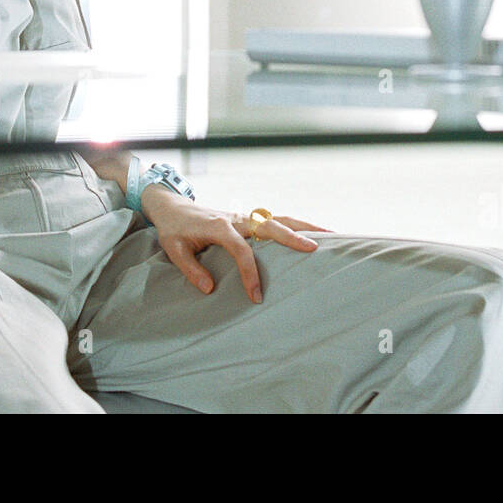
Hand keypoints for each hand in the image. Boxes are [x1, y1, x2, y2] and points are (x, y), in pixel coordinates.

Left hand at [141, 187, 331, 303]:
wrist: (172, 206)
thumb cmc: (174, 229)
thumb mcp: (174, 250)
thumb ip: (191, 270)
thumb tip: (210, 288)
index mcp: (220, 227)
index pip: (242, 250)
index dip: (250, 273)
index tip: (257, 296)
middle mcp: (237, 219)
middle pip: (270, 226)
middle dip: (292, 237)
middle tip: (314, 249)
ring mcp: (245, 218)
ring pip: (278, 219)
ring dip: (303, 226)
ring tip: (329, 234)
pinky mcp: (248, 220)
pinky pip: (275, 221)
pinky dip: (295, 226)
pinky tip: (312, 234)